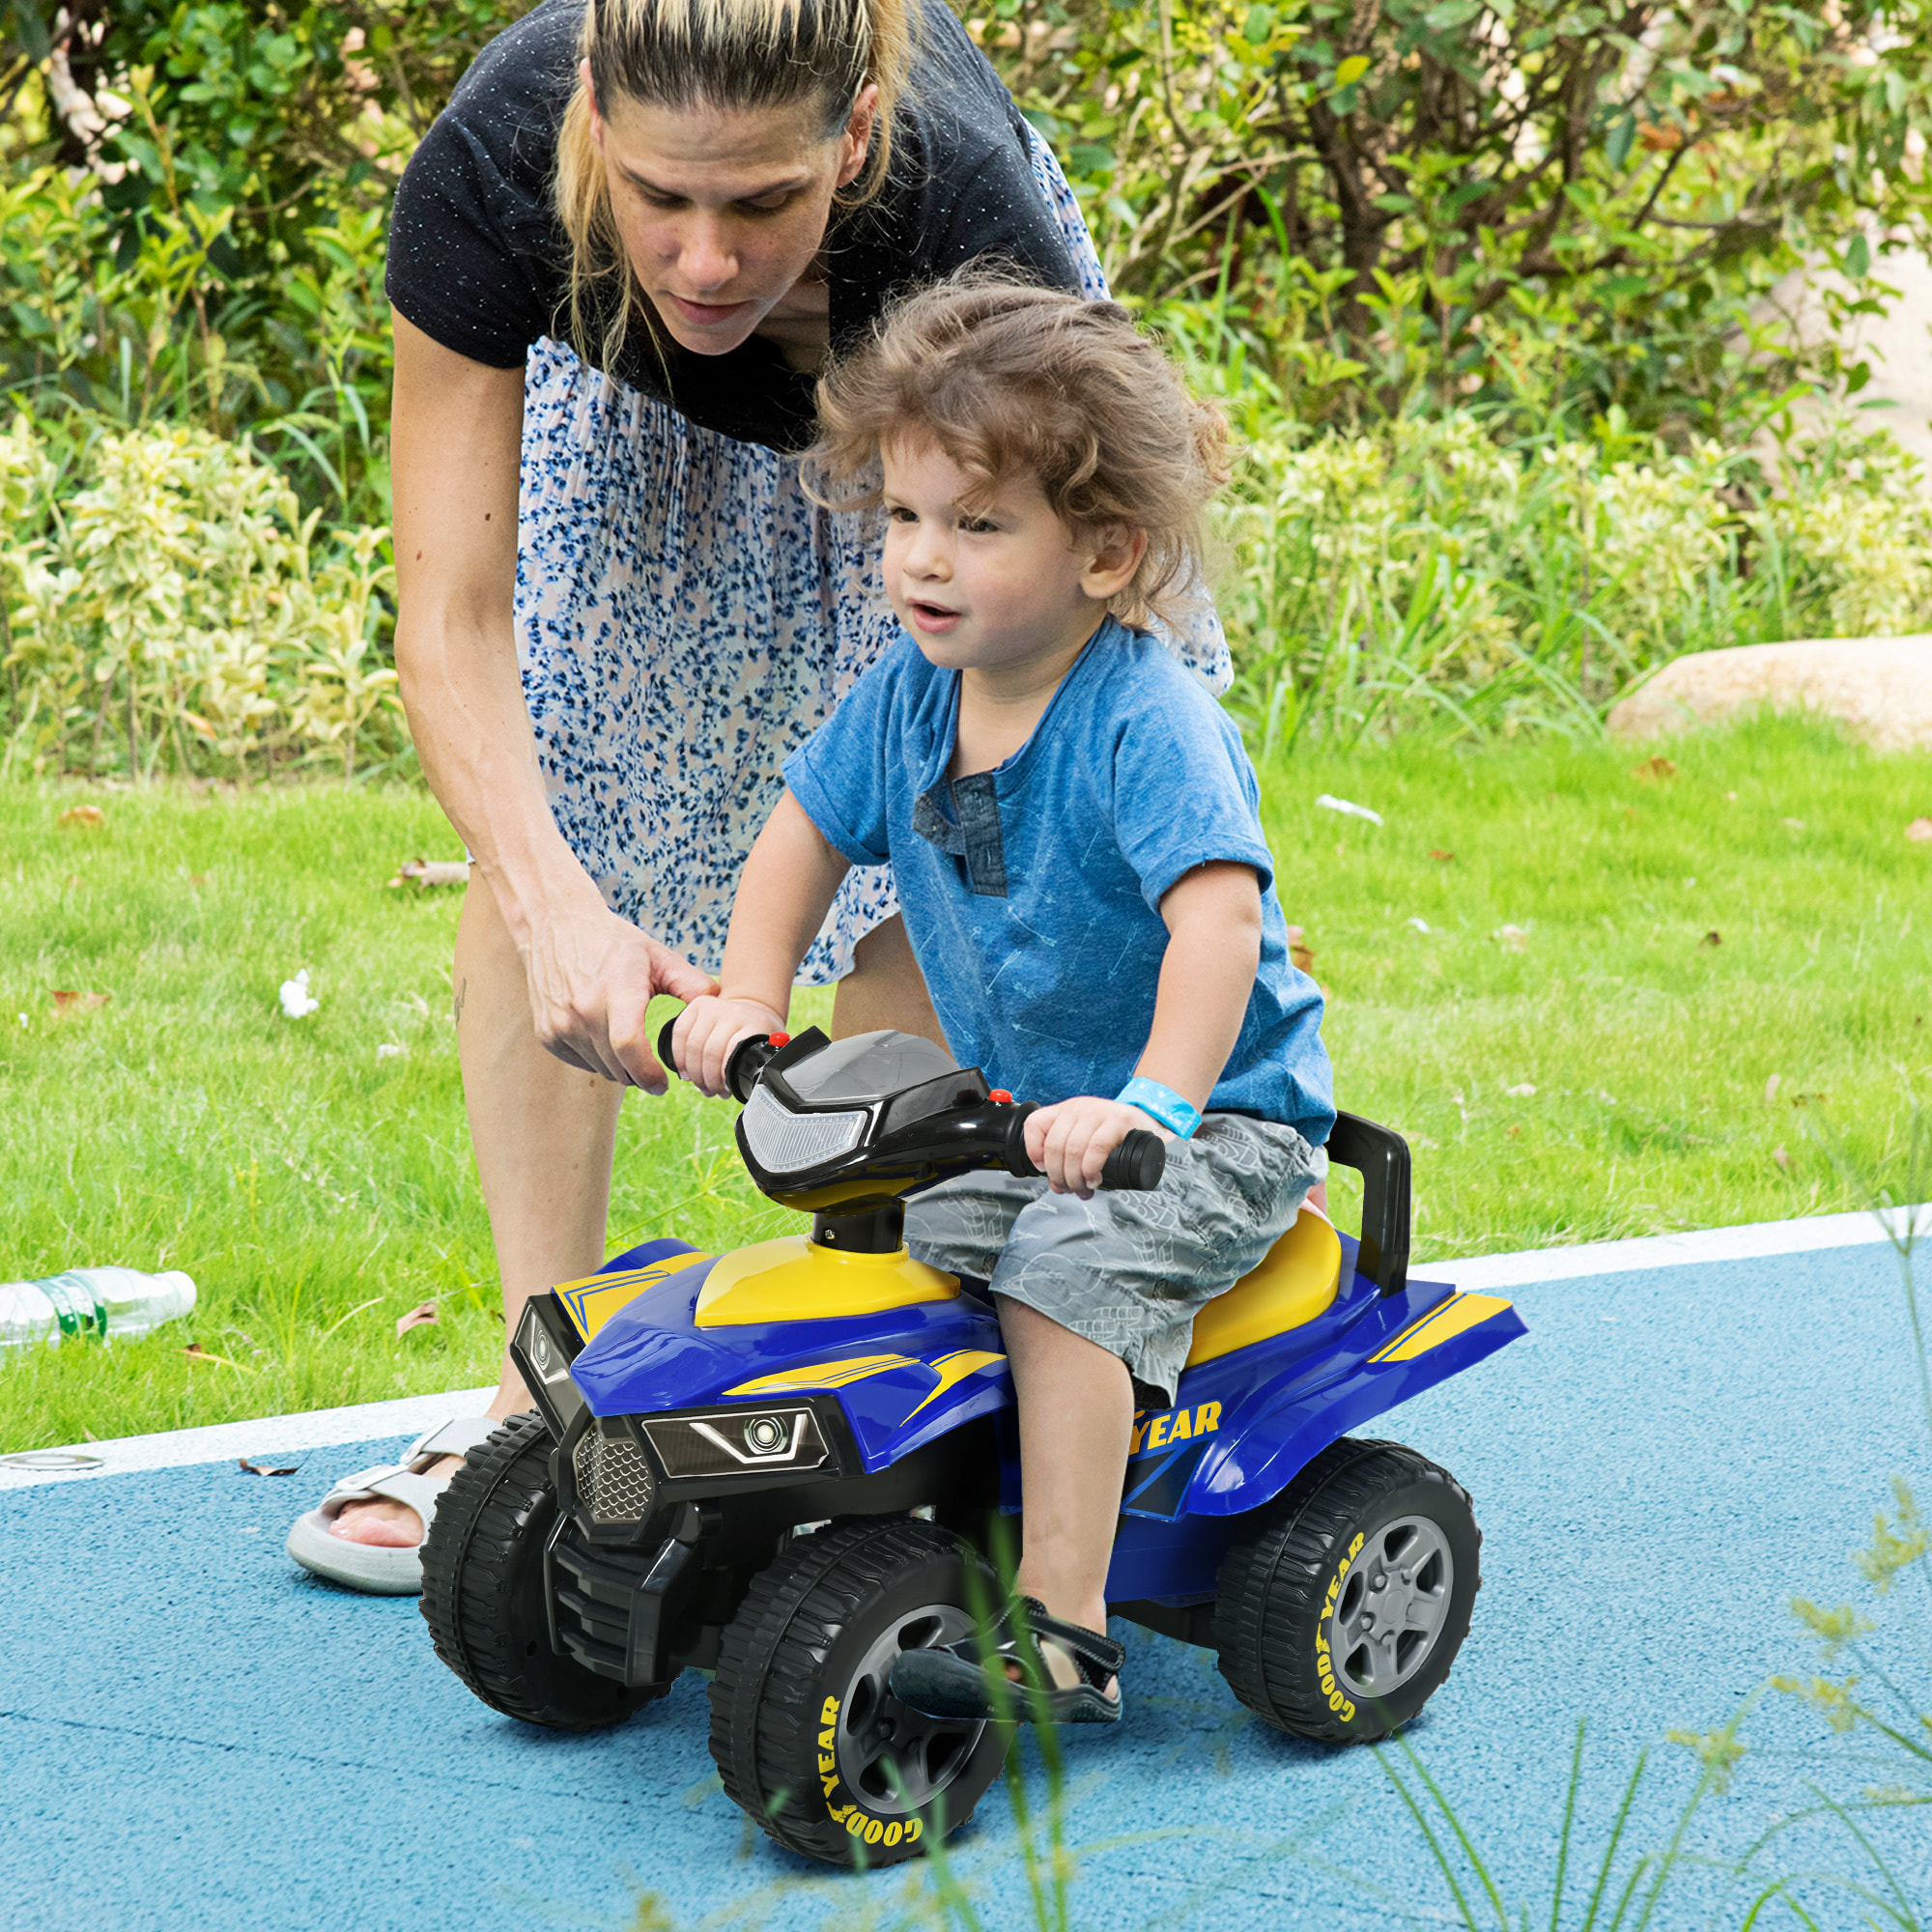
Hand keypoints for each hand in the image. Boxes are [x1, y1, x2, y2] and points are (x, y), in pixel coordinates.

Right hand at [518, 899, 716, 1092]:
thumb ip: (693, 984)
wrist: (556, 926)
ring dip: (621, 1068)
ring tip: (632, 1046)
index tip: (664, 1083)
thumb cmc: (614, 943)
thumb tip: (720, 1008)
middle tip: (656, 1069)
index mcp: (615, 990)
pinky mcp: (547, 1033)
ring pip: (601, 1069)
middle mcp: (583, 1009)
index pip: (629, 1045)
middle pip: (618, 1066)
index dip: (649, 1073)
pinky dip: (599, 1060)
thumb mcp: (658, 957)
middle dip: (642, 1075)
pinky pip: (582, 1063)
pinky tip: (606, 1037)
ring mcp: (560, 1024)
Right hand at [671, 994, 786, 1098]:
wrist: (752, 1010)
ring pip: (693, 1045)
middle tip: (712, 1092)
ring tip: (701, 1086)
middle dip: (708, 1080)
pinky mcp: (696, 1005)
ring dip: (694, 1072)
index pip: (732, 1053)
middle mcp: (733, 1012)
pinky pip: (680, 1033)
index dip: (723, 1076)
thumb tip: (752, 1088)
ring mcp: (713, 1006)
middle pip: (710, 1052)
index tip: (726, 1090)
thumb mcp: (768, 1049)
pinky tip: (685, 1072)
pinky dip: (680, 1057)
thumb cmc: (758, 1036)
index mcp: (755, 1024)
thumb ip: (762, 1065)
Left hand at [1023, 1096, 1169, 1198]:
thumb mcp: (1086, 1136)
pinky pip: (1095, 1148)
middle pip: (1054, 1145)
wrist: (1149, 1122)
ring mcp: (1098, 1112)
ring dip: (1075, 1177)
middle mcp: (1078, 1108)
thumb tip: (1057, 1184)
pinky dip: (1091, 1169)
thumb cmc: (1115, 1135)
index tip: (1043, 1170)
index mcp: (1065, 1111)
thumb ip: (1068, 1155)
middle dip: (1059, 1175)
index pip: (1035, 1124)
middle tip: (1069, 1189)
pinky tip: (1094, 1179)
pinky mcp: (1118, 1120)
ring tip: (1084, 1188)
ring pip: (1073, 1148)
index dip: (1033, 1150)